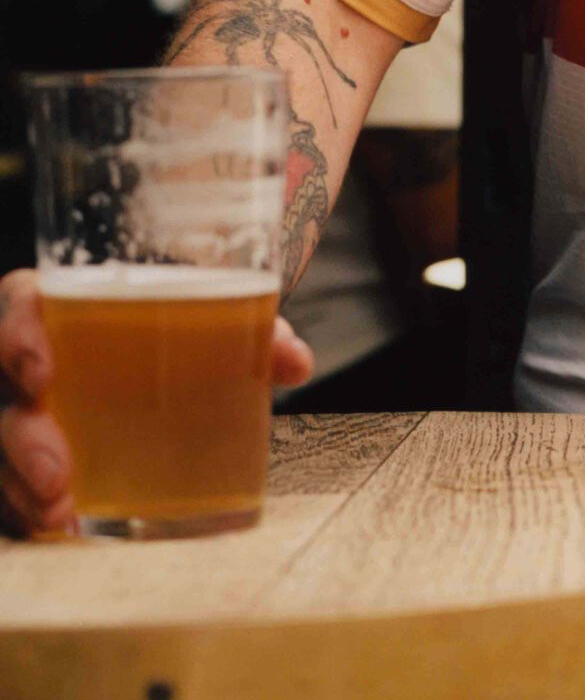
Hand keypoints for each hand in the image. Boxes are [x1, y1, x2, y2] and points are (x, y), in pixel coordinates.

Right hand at [0, 267, 316, 537]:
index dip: (18, 336)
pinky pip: (13, 487)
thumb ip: (256, 331)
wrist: (168, 350)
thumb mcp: (213, 318)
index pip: (19, 306)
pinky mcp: (31, 459)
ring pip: (1, 449)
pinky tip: (61, 537)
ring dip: (20, 488)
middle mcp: (32, 360)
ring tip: (60, 518)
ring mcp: (25, 413)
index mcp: (63, 305)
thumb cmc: (175, 328)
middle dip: (21, 439)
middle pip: (4, 395)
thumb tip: (295, 362)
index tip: (43, 372)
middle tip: (58, 477)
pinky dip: (29, 514)